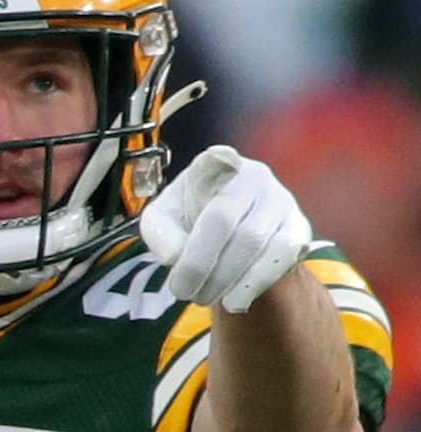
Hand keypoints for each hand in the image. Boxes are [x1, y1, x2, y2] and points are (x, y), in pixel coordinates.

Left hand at [139, 145, 311, 312]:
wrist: (230, 244)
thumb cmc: (189, 223)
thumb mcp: (162, 223)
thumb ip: (159, 232)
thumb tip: (175, 254)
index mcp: (215, 165)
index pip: (216, 159)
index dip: (217, 161)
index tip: (217, 161)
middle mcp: (253, 176)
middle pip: (223, 218)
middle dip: (199, 262)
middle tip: (181, 291)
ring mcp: (281, 201)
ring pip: (254, 241)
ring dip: (225, 277)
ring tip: (203, 298)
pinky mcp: (299, 229)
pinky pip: (281, 257)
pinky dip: (254, 282)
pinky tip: (234, 299)